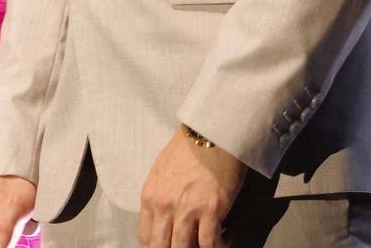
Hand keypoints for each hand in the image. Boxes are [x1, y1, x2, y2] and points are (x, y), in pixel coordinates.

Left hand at [137, 127, 245, 247]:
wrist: (211, 133)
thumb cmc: (187, 149)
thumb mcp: (160, 172)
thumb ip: (159, 197)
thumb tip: (165, 218)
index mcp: (150, 196)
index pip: (145, 237)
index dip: (158, 245)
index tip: (171, 243)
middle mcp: (164, 206)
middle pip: (162, 247)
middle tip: (189, 244)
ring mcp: (187, 209)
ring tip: (208, 242)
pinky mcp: (211, 210)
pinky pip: (210, 243)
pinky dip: (219, 246)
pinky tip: (225, 236)